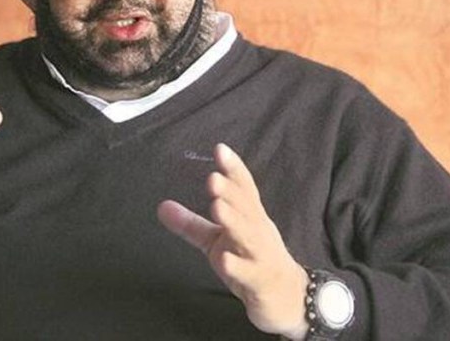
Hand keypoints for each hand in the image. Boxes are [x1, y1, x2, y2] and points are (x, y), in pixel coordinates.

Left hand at [157, 143, 308, 339]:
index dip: (234, 169)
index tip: (220, 149)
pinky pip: (249, 274)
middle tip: (212, 178)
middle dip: (231, 193)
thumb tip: (161, 206)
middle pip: (247, 209)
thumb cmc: (251, 261)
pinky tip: (225, 261)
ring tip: (216, 207)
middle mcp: (259, 232)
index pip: (245, 189)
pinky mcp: (260, 283)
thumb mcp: (217, 241)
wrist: (288, 299)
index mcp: (251, 218)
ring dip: (234, 221)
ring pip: (250, 237)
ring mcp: (261, 257)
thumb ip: (191, 224)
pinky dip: (238, 267)